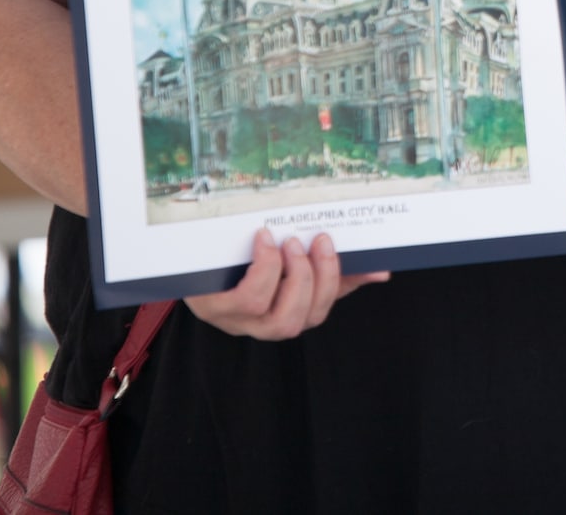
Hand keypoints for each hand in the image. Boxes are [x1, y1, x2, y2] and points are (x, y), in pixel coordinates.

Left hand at [184, 229, 386, 339]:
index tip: (342, 245)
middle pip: (299, 322)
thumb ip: (329, 266)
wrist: (184, 254)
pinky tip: (265, 242)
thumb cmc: (238, 257)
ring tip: (290, 242)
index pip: (319, 310)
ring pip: (279, 320)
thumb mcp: (284, 258)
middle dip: (317, 280)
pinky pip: (250, 300)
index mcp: (282, 311)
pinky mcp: (215, 308)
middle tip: (317, 240)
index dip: (338, 282)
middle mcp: (259, 325)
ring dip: (294, 278)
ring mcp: (236, 321)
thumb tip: (381, 271)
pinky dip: (265, 269)